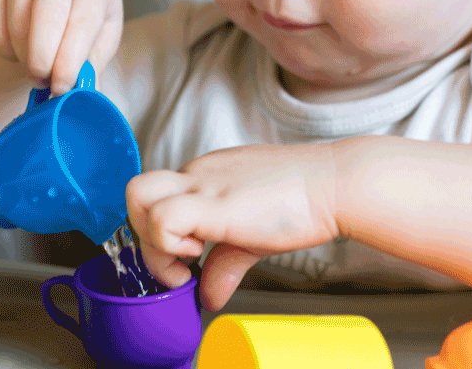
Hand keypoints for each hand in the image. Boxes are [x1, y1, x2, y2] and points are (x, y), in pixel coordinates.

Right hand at [0, 0, 123, 95]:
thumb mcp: (99, 42)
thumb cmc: (84, 22)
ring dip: (24, 57)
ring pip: (17, 25)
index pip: (81, 22)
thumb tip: (86, 98)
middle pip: (46, 18)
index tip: (62, 86)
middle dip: (42, 60)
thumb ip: (91, 69)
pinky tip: (20, 49)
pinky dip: (4, 49)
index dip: (70, 60)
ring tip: (37, 66)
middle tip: (43, 82)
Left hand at [126, 143, 341, 310]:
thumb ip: (224, 264)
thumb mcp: (253, 236)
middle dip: (142, 233)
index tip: (181, 259)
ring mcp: (203, 184)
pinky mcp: (214, 203)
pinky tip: (198, 255)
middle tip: (177, 260)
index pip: (155, 195)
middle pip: (135, 191)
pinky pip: (163, 217)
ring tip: (187, 258)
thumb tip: (210, 298)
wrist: (336, 183)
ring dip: (151, 238)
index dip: (156, 231)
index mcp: (205, 175)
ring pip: (137, 196)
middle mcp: (197, 174)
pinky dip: (168, 243)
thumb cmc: (304, 202)